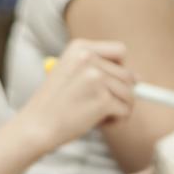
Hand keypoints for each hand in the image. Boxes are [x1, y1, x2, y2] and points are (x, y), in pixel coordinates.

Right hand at [19, 40, 135, 149]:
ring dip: (119, 108)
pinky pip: (126, 110)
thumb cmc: (53, 104)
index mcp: (79, 47)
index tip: (107, 84)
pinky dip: (117, 121)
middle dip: (120, 94)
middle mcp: (88, 58)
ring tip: (96, 115)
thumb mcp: (70, 74)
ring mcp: (96, 78)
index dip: (119, 69)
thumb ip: (100, 69)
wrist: (35, 126)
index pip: (120, 51)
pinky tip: (97, 123)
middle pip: (128, 75)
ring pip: (130, 93)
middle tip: (98, 106)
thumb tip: (139, 78)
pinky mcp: (103, 100)